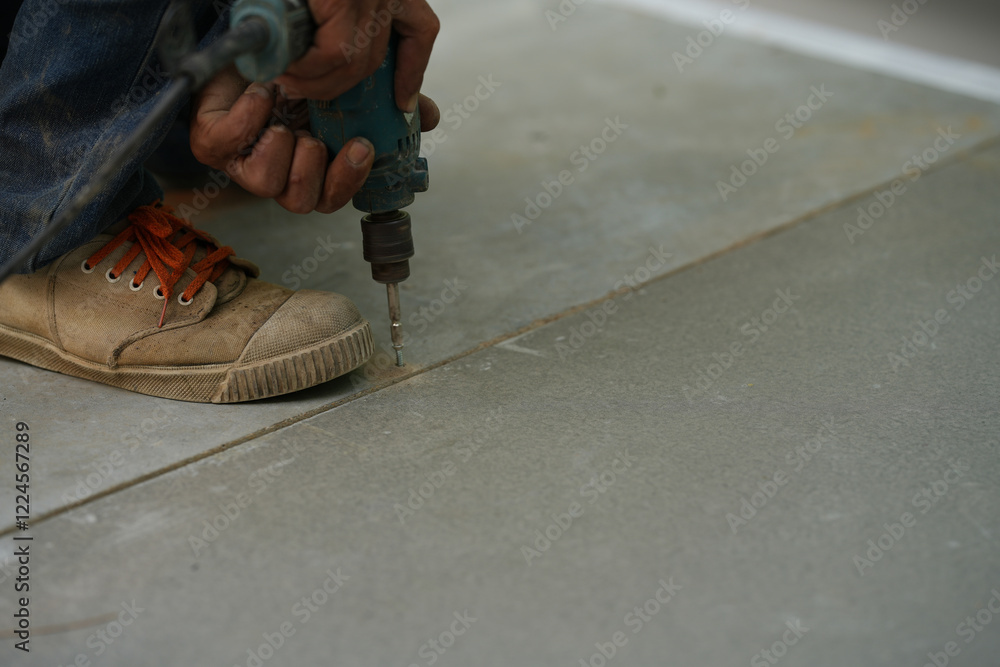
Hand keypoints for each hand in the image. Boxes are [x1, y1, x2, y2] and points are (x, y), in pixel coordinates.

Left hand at [189, 66, 439, 214]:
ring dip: (284, 154)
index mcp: (314, 162)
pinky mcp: (211, 141)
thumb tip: (427, 115)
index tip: (361, 148)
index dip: (349, 182)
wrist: (254, 40)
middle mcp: (281, 168)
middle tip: (320, 141)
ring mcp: (245, 160)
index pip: (335, 196)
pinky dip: (248, 119)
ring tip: (287, 120)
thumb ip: (388, 100)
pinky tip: (262, 94)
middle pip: (304, 202)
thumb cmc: (298, 65)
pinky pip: (227, 146)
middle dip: (316, 174)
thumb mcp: (352, 80)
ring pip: (268, 188)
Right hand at [277, 0, 439, 109]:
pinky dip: (309, 67)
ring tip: (288, 78)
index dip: (411, 71)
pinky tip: (288, 66)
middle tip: (307, 88)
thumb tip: (321, 47)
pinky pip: (335, 52)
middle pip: (376, 55)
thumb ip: (337, 15)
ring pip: (354, 61)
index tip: (403, 100)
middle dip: (341, 84)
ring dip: (317, 81)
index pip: (420, 29)